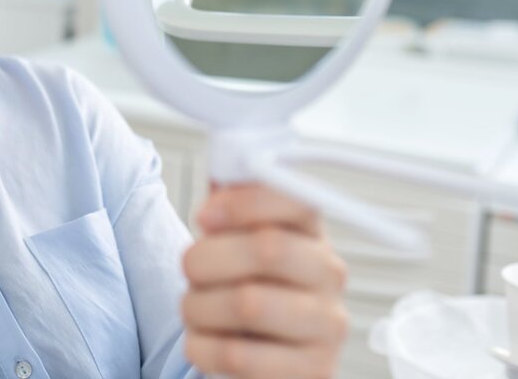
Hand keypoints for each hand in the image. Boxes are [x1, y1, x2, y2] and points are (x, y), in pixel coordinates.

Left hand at [181, 183, 347, 377]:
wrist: (262, 359)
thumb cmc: (246, 290)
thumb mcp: (237, 240)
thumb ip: (230, 199)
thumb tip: (222, 160)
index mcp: (311, 233)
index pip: (295, 200)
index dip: (242, 203)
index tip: (205, 215)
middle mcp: (328, 275)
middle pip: (267, 249)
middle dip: (208, 257)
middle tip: (189, 268)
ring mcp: (326, 327)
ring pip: (249, 303)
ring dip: (200, 305)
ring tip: (194, 308)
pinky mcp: (312, 372)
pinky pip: (241, 356)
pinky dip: (203, 347)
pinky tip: (203, 342)